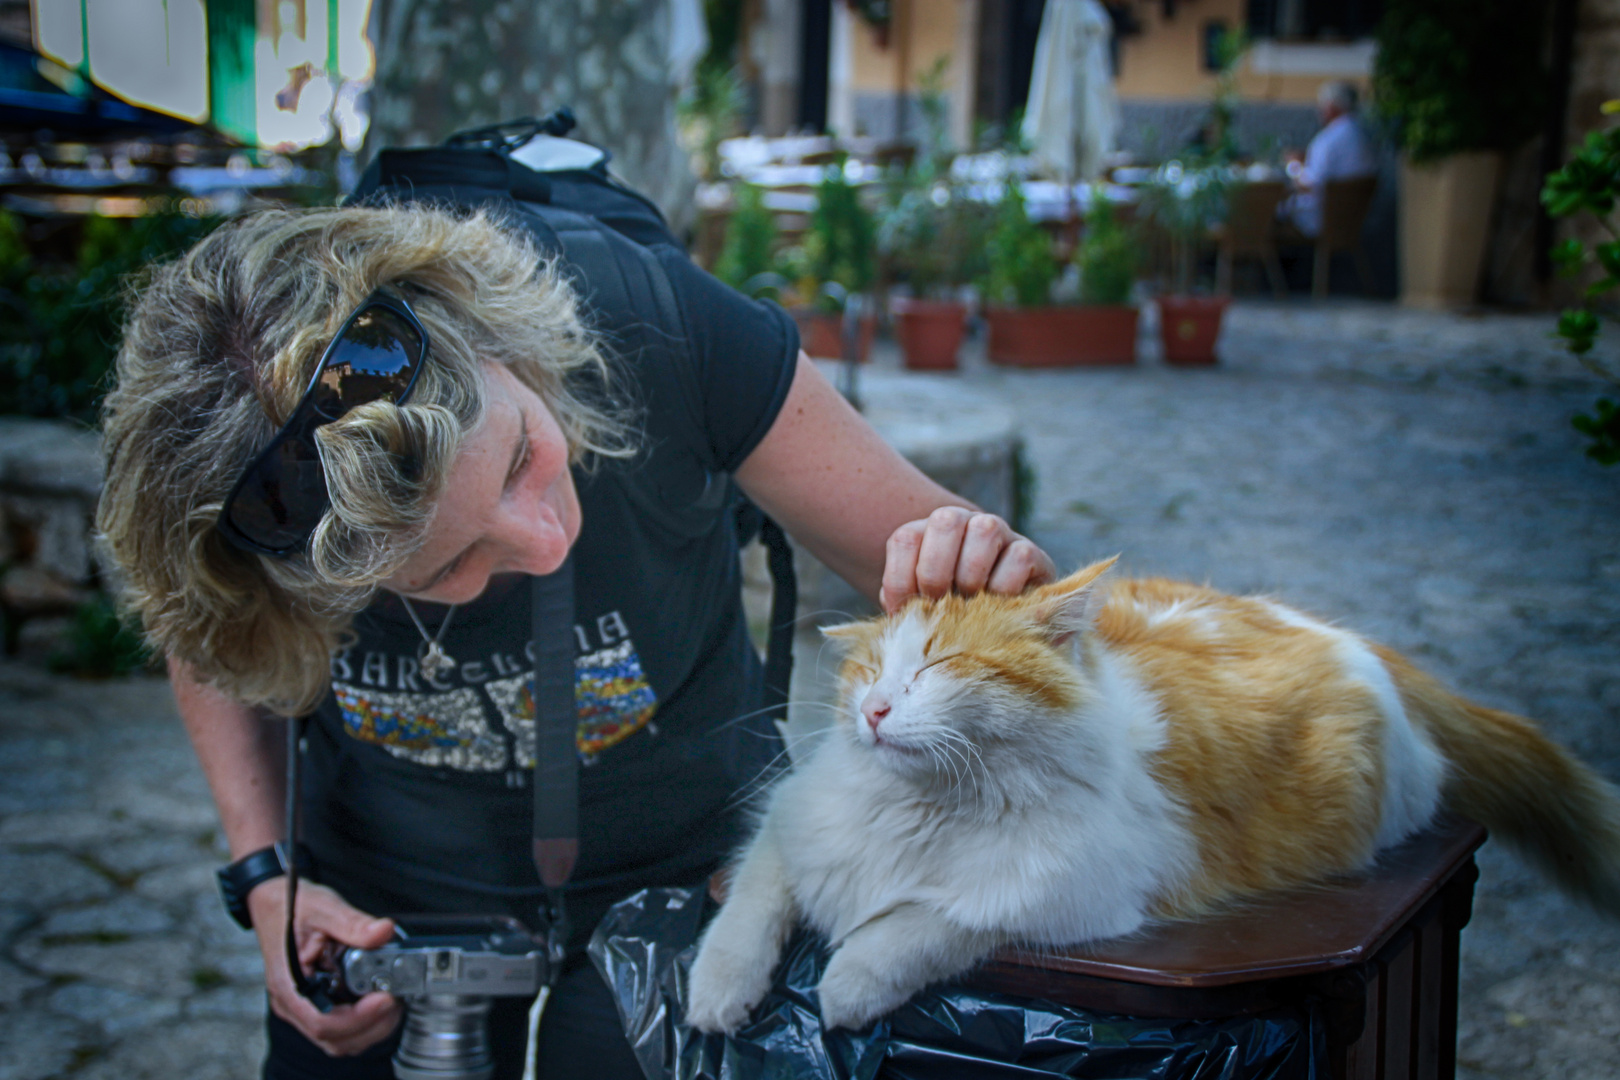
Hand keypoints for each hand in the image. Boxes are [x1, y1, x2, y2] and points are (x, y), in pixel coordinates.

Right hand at [247, 879, 402, 1055]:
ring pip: (341, 1038)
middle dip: (372, 1025)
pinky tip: (381, 999)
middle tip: (397, 998)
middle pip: (335, 1038)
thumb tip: (383, 931)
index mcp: (289, 983)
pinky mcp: (318, 1004)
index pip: (322, 1021)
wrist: (274, 904)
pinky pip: (342, 1028)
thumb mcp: (324, 908)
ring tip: (393, 999)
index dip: (358, 1018)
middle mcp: (294, 1003)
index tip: (385, 999)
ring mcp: (304, 1007)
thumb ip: (353, 922)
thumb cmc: (290, 908)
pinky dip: (366, 1021)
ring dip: (372, 1026)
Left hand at [879, 507, 1055, 613]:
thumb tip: (900, 621)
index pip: (906, 539)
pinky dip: (1005, 588)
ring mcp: (1000, 532)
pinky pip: (1019, 557)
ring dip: (972, 576)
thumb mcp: (918, 608)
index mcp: (927, 531)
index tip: (907, 612)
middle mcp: (963, 522)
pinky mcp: (1031, 553)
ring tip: (971, 606)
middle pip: (945, 521)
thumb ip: (905, 607)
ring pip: (985, 529)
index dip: (901, 582)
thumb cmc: (948, 613)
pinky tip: (998, 608)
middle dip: (936, 573)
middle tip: (940, 606)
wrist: (996, 622)